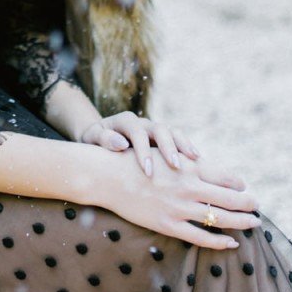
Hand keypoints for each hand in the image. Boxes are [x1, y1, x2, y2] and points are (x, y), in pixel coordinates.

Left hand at [79, 110, 199, 176]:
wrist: (98, 138)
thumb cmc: (93, 141)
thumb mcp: (92, 138)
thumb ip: (104, 139)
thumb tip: (121, 144)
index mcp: (125, 121)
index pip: (137, 132)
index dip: (144, 150)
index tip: (148, 171)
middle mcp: (143, 122)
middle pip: (160, 129)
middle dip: (169, 147)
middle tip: (175, 167)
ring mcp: (154, 130)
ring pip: (173, 132)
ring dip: (184, 146)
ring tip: (196, 161)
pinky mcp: (162, 139)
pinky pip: (179, 141)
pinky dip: (188, 149)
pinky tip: (199, 164)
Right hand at [96, 146, 259, 249]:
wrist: (110, 176)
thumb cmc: (138, 163)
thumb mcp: (166, 156)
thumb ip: (189, 165)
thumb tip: (213, 171)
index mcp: (188, 167)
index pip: (226, 177)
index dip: (240, 185)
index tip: (246, 188)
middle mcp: (188, 186)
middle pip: (230, 198)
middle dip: (248, 204)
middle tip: (258, 207)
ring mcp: (179, 207)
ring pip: (220, 218)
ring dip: (241, 222)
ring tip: (254, 223)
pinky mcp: (168, 224)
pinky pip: (201, 237)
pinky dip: (220, 241)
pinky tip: (232, 243)